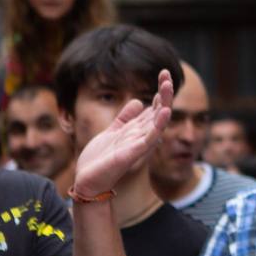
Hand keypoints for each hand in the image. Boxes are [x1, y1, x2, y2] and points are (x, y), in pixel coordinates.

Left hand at [72, 70, 173, 196]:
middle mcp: (142, 136)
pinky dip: (158, 124)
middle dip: (164, 93)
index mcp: (137, 130)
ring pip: (157, 122)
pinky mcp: (133, 153)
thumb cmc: (100, 159)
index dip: (159, 92)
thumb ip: (125, 118)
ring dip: (164, 103)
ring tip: (167, 86)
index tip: (163, 74)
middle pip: (158, 111)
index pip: (154, 108)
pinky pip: (149, 137)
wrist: (88, 180)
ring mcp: (139, 144)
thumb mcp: (112, 132)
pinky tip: (164, 111)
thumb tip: (138, 102)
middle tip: (167, 74)